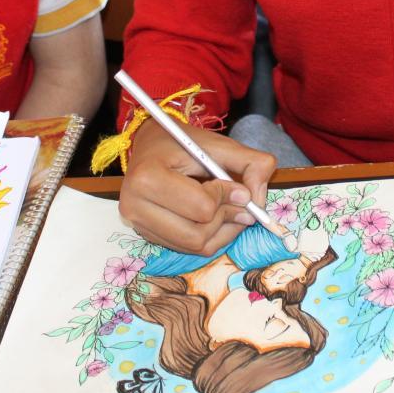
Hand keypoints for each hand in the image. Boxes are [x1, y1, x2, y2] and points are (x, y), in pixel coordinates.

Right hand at [118, 122, 276, 255]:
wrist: (149, 145)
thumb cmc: (181, 143)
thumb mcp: (217, 144)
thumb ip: (250, 163)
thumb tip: (258, 198)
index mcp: (147, 178)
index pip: (201, 207)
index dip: (228, 197)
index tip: (240, 188)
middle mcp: (135, 206)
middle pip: (198, 234)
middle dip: (227, 218)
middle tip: (242, 204)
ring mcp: (138, 225)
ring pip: (196, 246)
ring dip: (223, 231)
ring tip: (231, 209)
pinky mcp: (147, 236)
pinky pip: (189, 249)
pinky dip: (211, 237)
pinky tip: (216, 217)